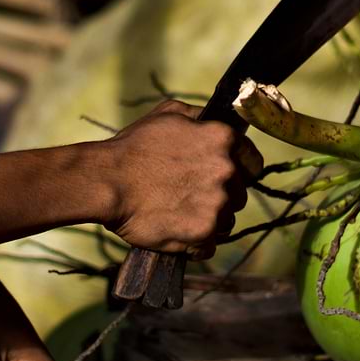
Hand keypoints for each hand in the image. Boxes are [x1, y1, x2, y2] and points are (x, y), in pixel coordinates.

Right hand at [104, 100, 262, 255]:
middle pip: (239, 194)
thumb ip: (201, 117)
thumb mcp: (169, 114)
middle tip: (190, 196)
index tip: (223, 177)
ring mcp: (217, 204)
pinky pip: (208, 246)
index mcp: (223, 140)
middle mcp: (227, 171)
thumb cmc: (133, 147)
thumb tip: (215, 122)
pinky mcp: (203, 233)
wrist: (106, 181)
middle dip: (220, 197)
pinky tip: (176, 232)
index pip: (253, 162)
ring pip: (227, 222)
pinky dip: (195, 244)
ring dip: (209, 221)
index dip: (240, 170)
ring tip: (179, 215)